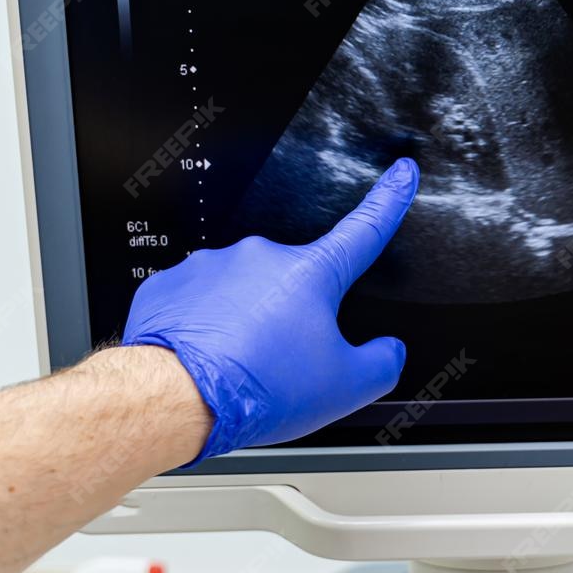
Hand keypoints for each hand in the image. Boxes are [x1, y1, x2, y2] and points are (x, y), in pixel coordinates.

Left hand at [123, 159, 418, 459]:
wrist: (174, 398)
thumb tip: (389, 352)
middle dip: (291, 319)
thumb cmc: (256, 389)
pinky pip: (198, 305)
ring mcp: (211, 266)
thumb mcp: (345, 389)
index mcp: (310, 274)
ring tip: (236, 371)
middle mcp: (260, 257)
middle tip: (281, 366)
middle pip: (292, 286)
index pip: (363, 230)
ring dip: (244, 327)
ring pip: (242, 296)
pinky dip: (205, 331)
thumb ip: (382, 364)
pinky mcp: (172, 285)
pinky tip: (205, 362)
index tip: (400, 174)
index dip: (388, 201)